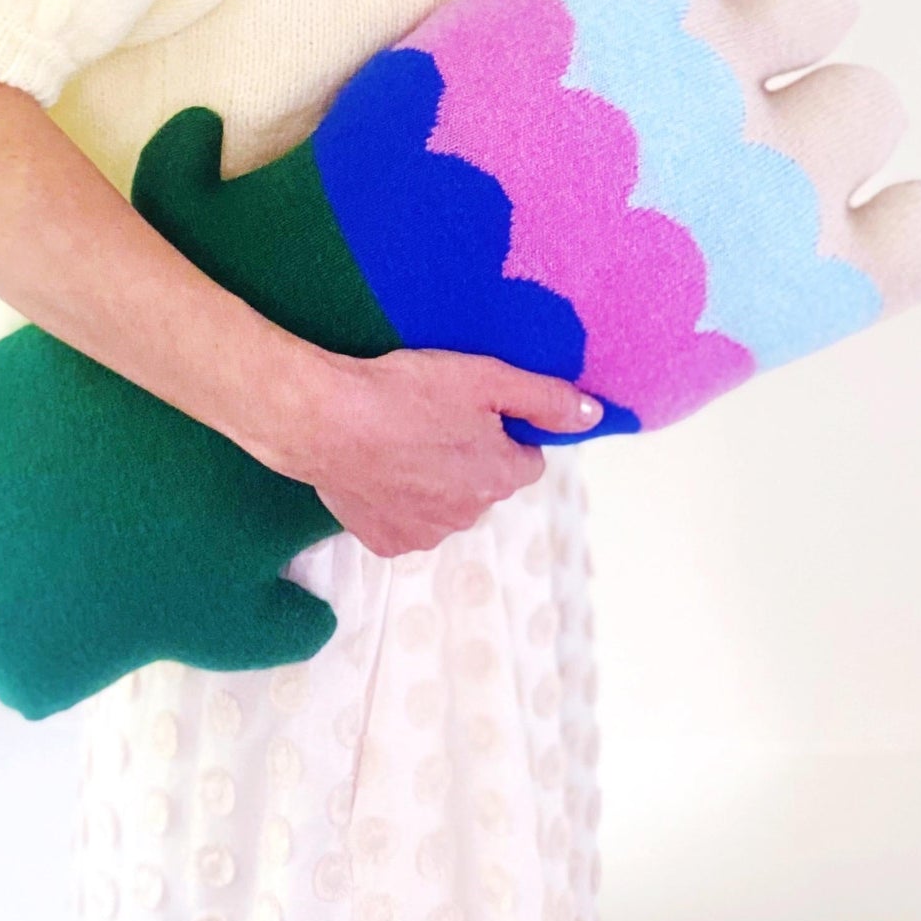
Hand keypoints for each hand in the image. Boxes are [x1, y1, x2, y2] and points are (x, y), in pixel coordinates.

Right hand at [278, 348, 602, 556]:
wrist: (325, 420)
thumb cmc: (404, 393)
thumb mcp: (484, 379)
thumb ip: (545, 398)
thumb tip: (595, 415)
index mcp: (500, 477)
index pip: (525, 459)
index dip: (502, 431)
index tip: (470, 410)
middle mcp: (470, 516)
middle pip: (485, 484)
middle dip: (468, 457)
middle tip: (432, 418)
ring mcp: (426, 533)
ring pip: (446, 503)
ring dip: (433, 479)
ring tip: (401, 440)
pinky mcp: (386, 541)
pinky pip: (405, 520)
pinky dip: (397, 499)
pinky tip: (379, 468)